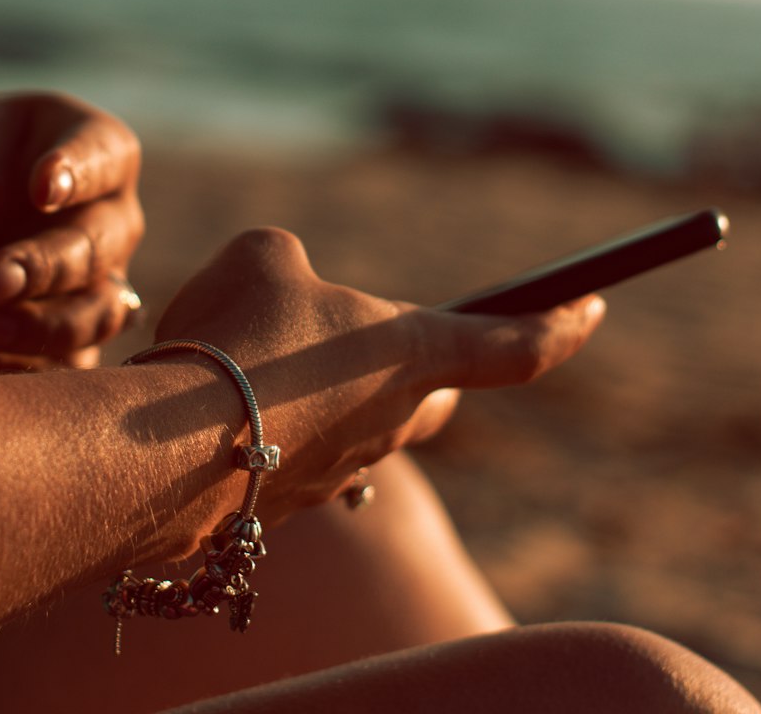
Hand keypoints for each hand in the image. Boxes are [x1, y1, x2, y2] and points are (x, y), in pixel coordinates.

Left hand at [0, 93, 143, 366]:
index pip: (103, 161)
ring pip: (97, 316)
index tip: (41, 190)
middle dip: (46, 268)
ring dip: (42, 329)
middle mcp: (119, 219)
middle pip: (98, 249)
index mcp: (108, 152)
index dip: (78, 176)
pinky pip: (71, 364)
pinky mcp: (80, 331)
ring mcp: (107, 279)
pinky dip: (30, 374)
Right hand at [154, 226, 604, 527]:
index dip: (560, 327)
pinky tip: (213, 401)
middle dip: (424, 369)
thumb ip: (288, 262)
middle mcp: (392, 420)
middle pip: (435, 398)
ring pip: (356, 424)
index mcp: (412, 352)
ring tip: (250, 354)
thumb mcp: (264, 255)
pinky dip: (264, 422)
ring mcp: (342, 472)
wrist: (165, 446)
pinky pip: (292, 452)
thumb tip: (277, 293)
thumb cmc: (237, 332)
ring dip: (318, 389)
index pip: (515, 348)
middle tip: (387, 340)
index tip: (594, 310)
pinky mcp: (286, 505)